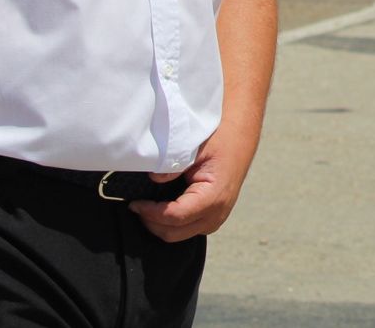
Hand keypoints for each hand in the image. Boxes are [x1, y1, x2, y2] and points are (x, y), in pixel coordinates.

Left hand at [130, 124, 257, 242]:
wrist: (239, 139)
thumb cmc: (220, 141)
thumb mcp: (195, 149)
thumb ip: (174, 165)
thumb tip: (153, 179)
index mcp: (214, 197)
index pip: (175, 217)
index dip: (150, 213)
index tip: (135, 203)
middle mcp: (217, 213)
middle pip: (174, 232)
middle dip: (151, 222)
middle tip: (136, 206)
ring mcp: (217, 219)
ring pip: (179, 235)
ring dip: (160, 225)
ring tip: (146, 208)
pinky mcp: (213, 218)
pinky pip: (187, 230)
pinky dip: (171, 224)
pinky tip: (161, 208)